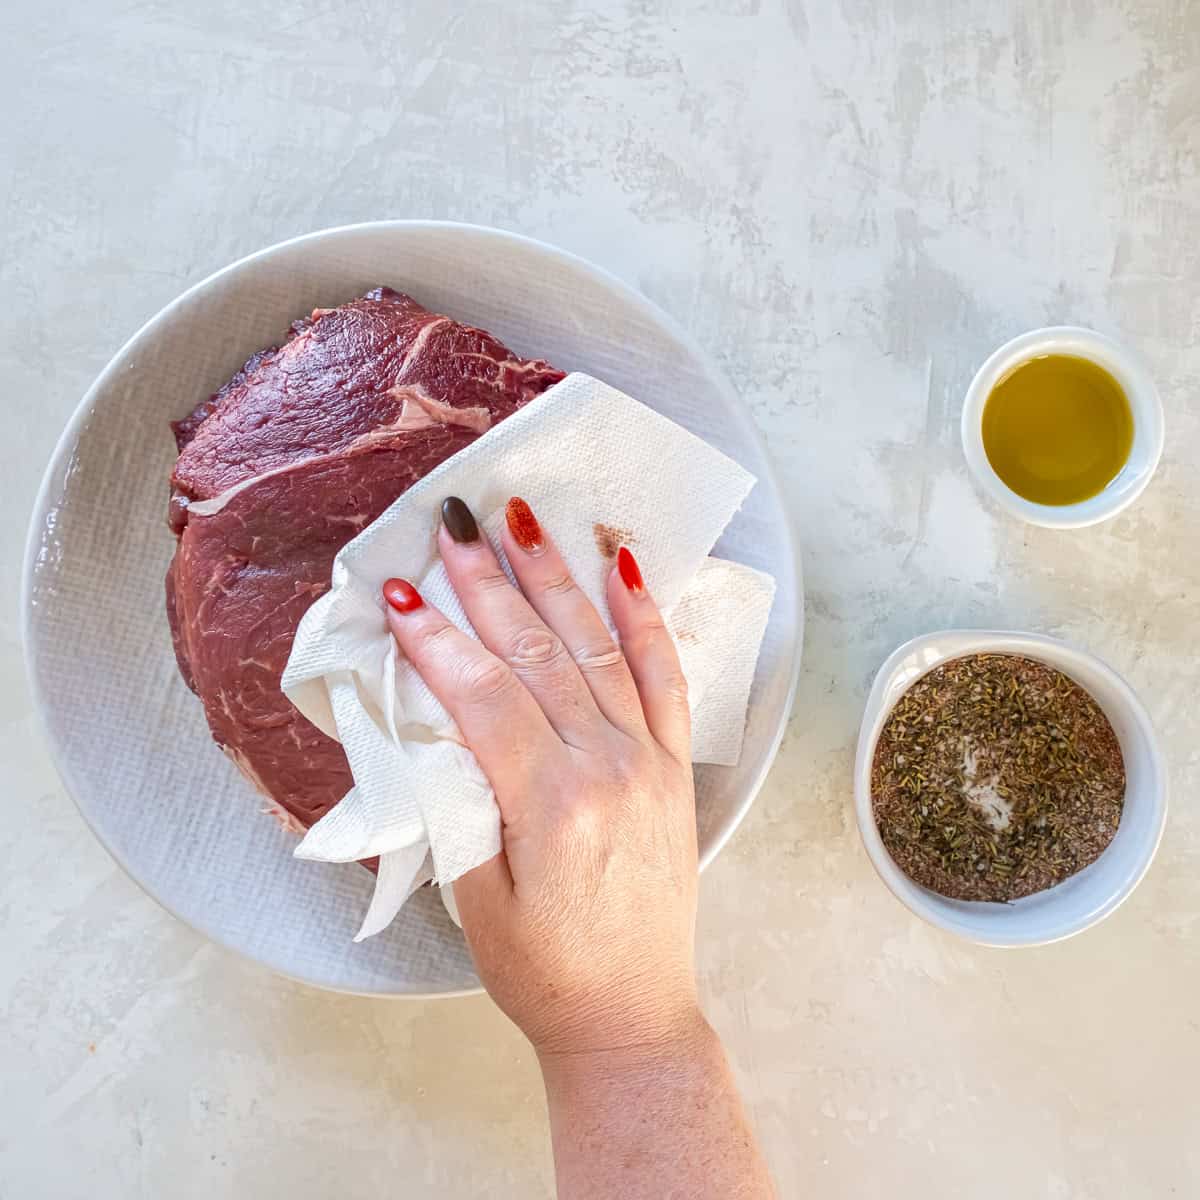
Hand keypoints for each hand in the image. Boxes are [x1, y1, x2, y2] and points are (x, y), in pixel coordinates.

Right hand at [382, 495, 699, 1056]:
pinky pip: (663, 676)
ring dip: (554, 579)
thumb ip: (454, 806)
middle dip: (488, 583)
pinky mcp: (672, 765)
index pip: (484, 696)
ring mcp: (648, 760)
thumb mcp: (475, 901)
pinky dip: (643, 619)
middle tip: (453, 523)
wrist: (630, 1013)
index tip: (402, 588)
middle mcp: (608, 768)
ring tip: (521, 519)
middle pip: (537, 655)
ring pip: (595, 649)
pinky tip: (623, 567)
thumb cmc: (542, 971)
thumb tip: (431, 721)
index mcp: (552, 805)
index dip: (438, 639)